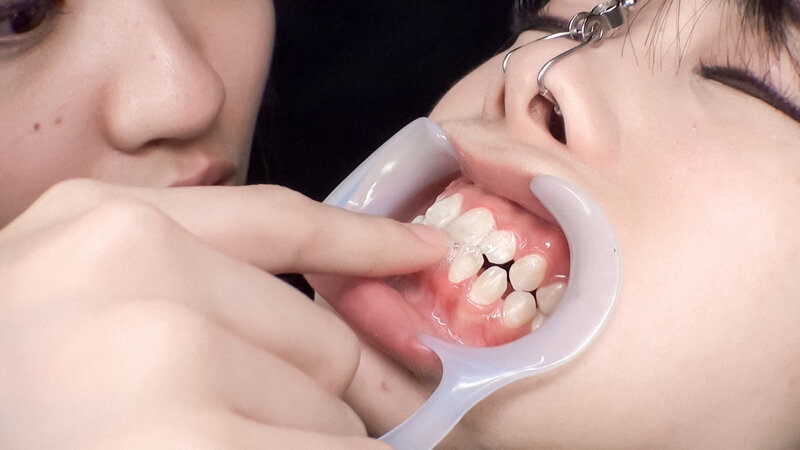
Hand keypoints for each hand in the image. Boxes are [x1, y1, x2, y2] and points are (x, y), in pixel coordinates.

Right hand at [0, 179, 446, 447]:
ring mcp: (158, 355)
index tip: (421, 255)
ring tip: (203, 436)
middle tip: (303, 428)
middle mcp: (130, 268)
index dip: (361, 243)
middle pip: (318, 337)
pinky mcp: (180, 440)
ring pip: (327, 414)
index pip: (277, 220)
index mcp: (102, 226)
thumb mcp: (92, 314)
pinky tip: (214, 444)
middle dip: (341, 395)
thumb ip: (206, 301)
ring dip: (313, 448)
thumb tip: (350, 348)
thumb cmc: (28, 397)